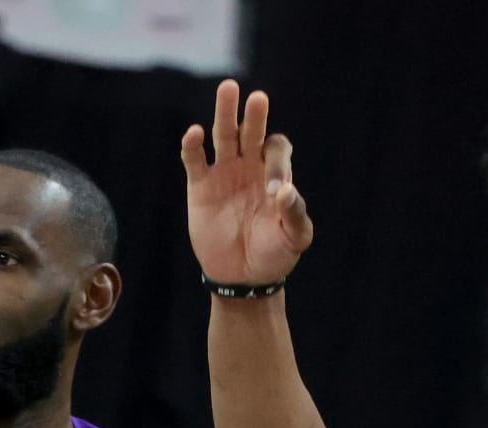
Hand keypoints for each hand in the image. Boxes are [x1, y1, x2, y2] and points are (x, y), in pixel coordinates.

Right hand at [181, 79, 312, 284]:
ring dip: (225, 113)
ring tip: (228, 89)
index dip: (276, 164)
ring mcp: (224, 173)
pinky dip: (193, 146)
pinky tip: (195, 134)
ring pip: (223, 135)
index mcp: (274, 174)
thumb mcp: (294, 239)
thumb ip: (295, 215)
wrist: (243, 278)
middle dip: (254, 115)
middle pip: (251, 130)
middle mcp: (249, 166)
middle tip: (257, 98)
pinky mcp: (200, 186)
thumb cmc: (274, 255)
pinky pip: (194, 159)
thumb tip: (285, 189)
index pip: (275, 150)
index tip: (273, 192)